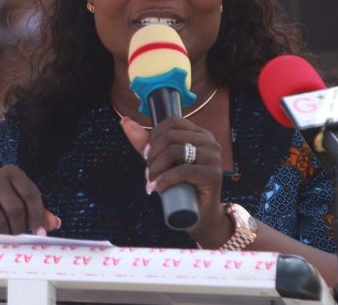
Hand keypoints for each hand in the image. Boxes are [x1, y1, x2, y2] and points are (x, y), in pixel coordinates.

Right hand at [0, 165, 60, 235]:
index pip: (31, 194)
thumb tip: (55, 223)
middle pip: (16, 208)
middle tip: (19, 240)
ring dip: (4, 236)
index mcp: (12, 173)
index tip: (40, 235)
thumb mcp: (20, 205)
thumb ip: (37, 213)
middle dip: (20, 229)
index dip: (38, 216)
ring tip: (5, 241)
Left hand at [120, 116, 230, 245]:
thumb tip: (125, 121)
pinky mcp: (213, 175)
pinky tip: (157, 187)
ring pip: (174, 151)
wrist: (198, 215)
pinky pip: (182, 171)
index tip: (147, 154)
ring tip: (152, 180)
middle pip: (170, 136)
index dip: (154, 136)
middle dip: (153, 154)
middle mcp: (210, 142)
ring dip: (156, 167)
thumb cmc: (180, 185)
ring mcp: (213, 158)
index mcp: (200, 134)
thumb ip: (144, 141)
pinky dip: (164, 179)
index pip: (172, 122)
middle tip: (149, 171)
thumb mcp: (160, 161)